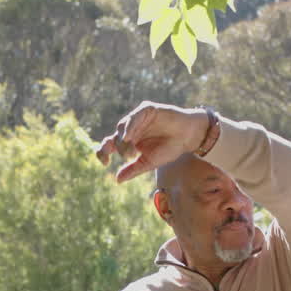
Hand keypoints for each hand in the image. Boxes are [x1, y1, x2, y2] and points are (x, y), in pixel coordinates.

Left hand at [95, 102, 210, 182]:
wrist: (187, 137)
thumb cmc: (169, 149)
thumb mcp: (149, 162)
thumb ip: (133, 169)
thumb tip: (117, 180)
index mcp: (128, 142)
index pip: (109, 146)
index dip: (103, 153)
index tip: (105, 163)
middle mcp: (130, 130)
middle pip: (114, 136)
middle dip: (118, 147)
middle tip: (129, 156)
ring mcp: (137, 119)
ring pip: (122, 126)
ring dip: (124, 138)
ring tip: (131, 150)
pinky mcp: (146, 109)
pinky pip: (135, 116)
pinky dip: (131, 126)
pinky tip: (129, 136)